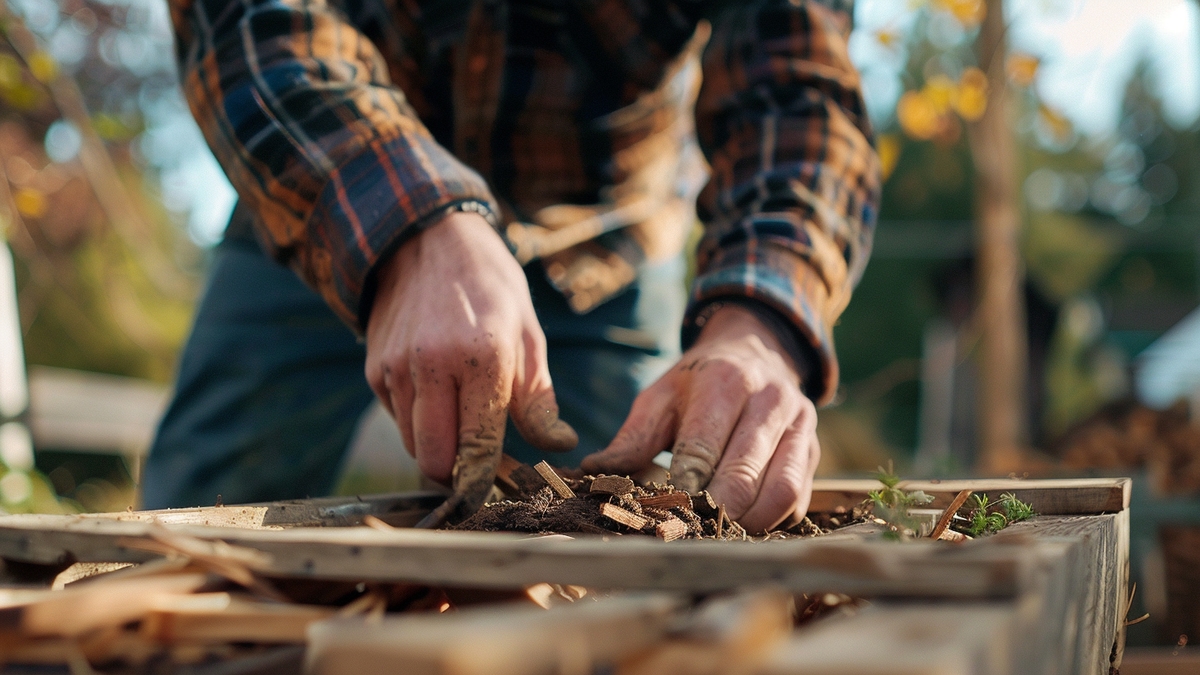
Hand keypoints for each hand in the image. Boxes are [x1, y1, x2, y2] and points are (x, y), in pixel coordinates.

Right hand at [365, 212, 576, 505]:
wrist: (427, 240)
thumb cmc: (490, 289)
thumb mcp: (529, 337)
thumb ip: (540, 400)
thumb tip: (559, 446)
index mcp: (482, 358)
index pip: (478, 447)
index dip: (487, 479)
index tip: (497, 487)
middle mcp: (432, 367)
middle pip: (434, 460)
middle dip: (457, 473)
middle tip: (481, 462)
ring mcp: (396, 369)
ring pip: (412, 446)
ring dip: (437, 447)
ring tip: (462, 421)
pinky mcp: (373, 370)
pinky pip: (397, 420)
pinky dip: (417, 422)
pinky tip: (437, 393)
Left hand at [581, 304, 818, 531]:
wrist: (757, 352)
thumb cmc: (699, 383)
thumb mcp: (660, 397)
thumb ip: (631, 437)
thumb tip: (593, 472)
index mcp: (724, 382)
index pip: (702, 447)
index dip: (681, 489)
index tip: (660, 516)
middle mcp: (770, 401)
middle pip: (744, 474)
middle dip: (713, 514)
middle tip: (685, 537)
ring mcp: (799, 426)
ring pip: (781, 490)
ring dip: (747, 524)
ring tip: (716, 537)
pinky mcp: (812, 451)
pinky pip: (799, 498)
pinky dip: (771, 521)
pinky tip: (743, 528)